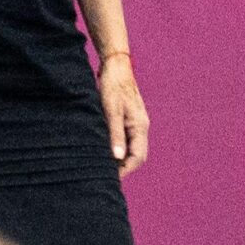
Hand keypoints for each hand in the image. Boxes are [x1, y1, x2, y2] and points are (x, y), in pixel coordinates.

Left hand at [100, 57, 148, 174]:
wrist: (115, 65)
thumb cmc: (113, 85)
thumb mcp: (111, 110)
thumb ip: (115, 134)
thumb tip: (117, 158)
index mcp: (140, 126)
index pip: (138, 157)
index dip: (125, 170)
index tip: (111, 179)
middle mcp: (141, 126)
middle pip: (136, 155)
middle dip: (123, 167)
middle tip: (105, 177)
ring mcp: (135, 122)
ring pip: (130, 147)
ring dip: (120, 158)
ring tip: (103, 167)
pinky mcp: (127, 118)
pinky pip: (125, 138)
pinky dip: (117, 147)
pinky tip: (104, 150)